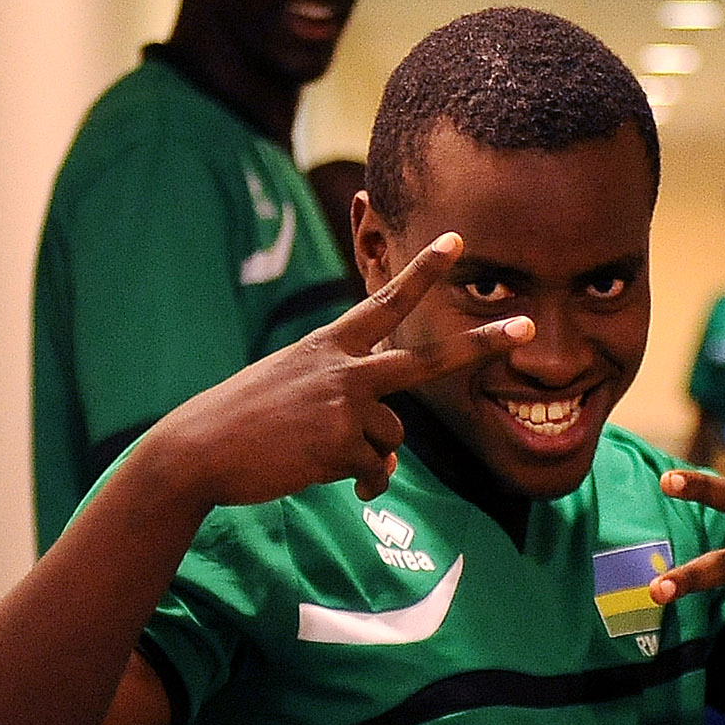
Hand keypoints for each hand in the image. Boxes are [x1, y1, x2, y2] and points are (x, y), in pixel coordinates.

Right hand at [138, 234, 527, 513]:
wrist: (199, 450)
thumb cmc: (244, 421)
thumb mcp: (293, 387)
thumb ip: (345, 403)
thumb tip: (385, 458)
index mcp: (329, 346)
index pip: (385, 302)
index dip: (423, 272)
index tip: (457, 241)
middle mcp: (343, 369)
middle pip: (427, 359)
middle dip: (480, 344)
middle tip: (524, 327)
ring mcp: (345, 406)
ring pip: (394, 439)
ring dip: (368, 456)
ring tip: (318, 452)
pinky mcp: (341, 445)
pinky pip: (375, 472)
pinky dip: (360, 483)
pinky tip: (317, 473)